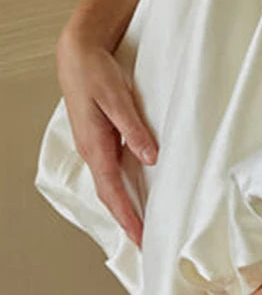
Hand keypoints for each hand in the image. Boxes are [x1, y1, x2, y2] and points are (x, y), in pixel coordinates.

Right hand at [55, 26, 157, 247]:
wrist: (78, 54)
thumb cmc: (95, 73)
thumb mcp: (118, 98)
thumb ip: (134, 128)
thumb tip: (150, 156)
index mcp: (95, 145)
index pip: (112, 191)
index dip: (127, 216)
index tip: (140, 236)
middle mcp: (92, 150)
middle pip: (110, 194)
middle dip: (127, 219)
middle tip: (145, 241)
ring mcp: (94, 144)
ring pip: (110, 183)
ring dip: (125, 204)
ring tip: (142, 223)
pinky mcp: (100, 136)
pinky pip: (111, 168)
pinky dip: (122, 185)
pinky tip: (135, 189)